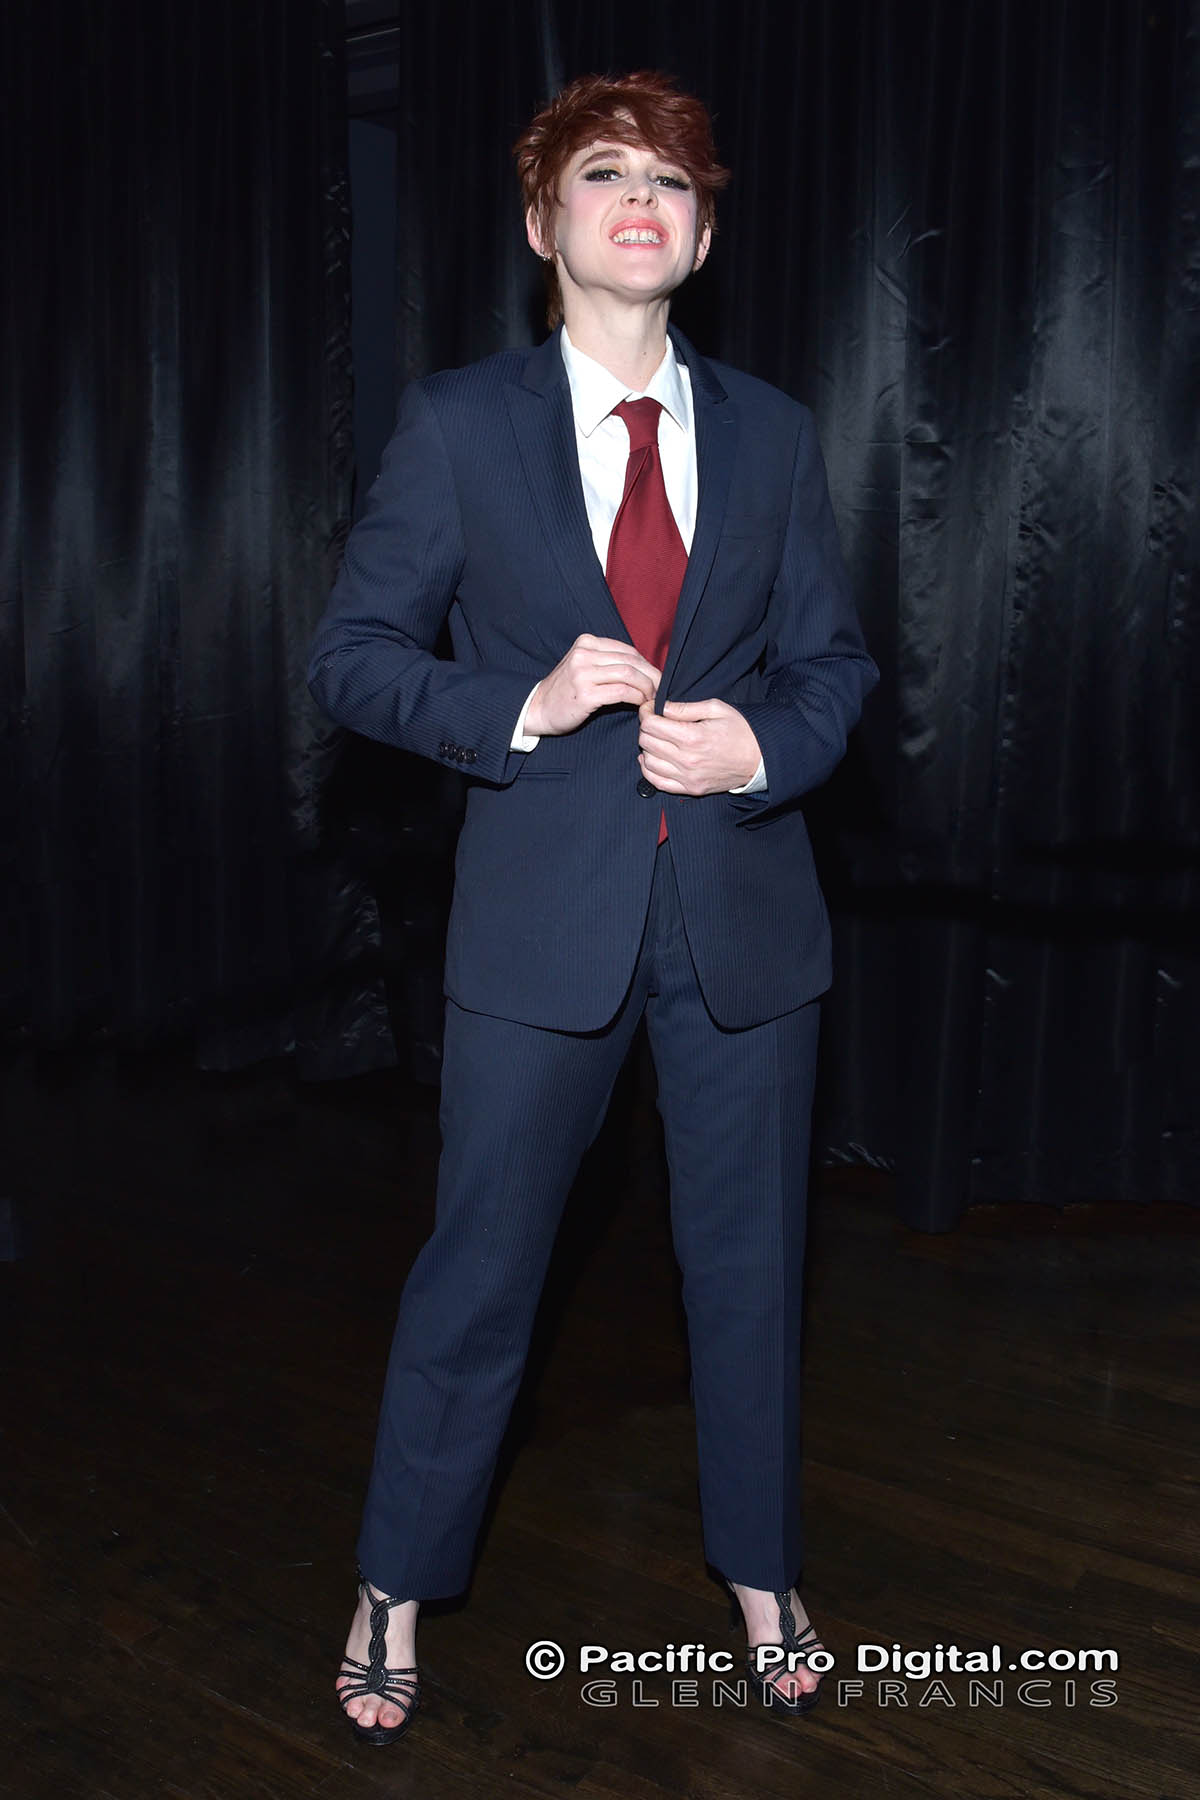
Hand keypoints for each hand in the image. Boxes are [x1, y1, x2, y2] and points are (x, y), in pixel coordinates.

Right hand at [525, 635, 660, 736]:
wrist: (538, 709)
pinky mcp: (585, 693)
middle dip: (652, 676)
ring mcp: (583, 673)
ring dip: (647, 687)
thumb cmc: (565, 691)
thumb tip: (644, 668)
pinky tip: (640, 704)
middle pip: (631, 661)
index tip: (655, 679)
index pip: (627, 650)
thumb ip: (606, 662)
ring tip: (651, 698)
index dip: (646, 665)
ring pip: (629, 674)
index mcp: (586, 643)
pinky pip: (621, 692)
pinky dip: (637, 698)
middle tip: (660, 690)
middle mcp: (584, 654)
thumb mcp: (582, 666)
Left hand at [637, 698, 761, 794]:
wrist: (760, 759)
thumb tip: (661, 707)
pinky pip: (657, 783)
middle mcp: (687, 759)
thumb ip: (686, 707)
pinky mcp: (690, 789)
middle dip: (646, 728)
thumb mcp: (716, 708)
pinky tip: (652, 759)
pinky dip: (649, 770)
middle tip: (655, 722)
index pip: (651, 725)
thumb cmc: (741, 730)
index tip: (650, 709)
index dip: (645, 713)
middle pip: (646, 742)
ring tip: (658, 739)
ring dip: (647, 748)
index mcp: (692, 736)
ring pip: (648, 762)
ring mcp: (688, 777)